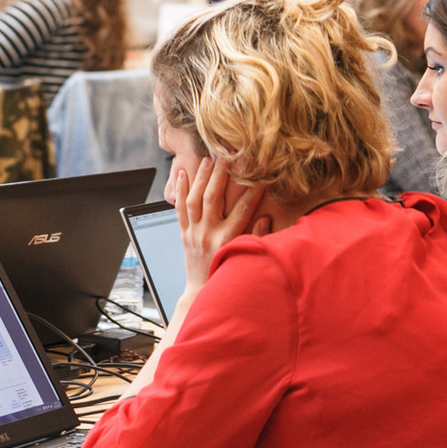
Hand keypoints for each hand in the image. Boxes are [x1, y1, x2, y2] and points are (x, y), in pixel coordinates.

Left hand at [174, 158, 270, 296]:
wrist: (201, 291)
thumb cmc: (226, 273)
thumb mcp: (245, 256)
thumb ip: (256, 237)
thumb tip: (267, 218)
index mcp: (227, 239)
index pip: (243, 209)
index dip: (253, 191)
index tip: (260, 176)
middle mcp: (208, 233)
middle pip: (213, 198)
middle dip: (220, 175)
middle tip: (227, 156)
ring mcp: (193, 232)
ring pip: (194, 199)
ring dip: (201, 178)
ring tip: (207, 160)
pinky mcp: (183, 233)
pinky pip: (179, 208)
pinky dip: (180, 190)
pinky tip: (181, 174)